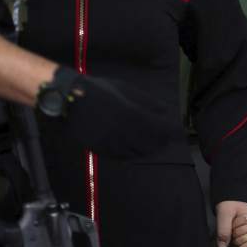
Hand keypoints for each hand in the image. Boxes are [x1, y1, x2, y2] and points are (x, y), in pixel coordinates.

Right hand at [49, 67, 172, 158]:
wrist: (69, 99)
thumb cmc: (100, 90)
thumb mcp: (125, 90)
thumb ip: (147, 101)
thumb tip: (165, 109)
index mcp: (132, 115)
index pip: (160, 129)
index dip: (171, 132)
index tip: (177, 132)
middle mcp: (124, 132)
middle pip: (151, 144)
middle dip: (161, 143)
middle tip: (166, 140)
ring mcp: (112, 143)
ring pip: (137, 153)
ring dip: (148, 150)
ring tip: (152, 145)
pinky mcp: (101, 149)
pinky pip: (122, 156)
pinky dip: (132, 154)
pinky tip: (135, 150)